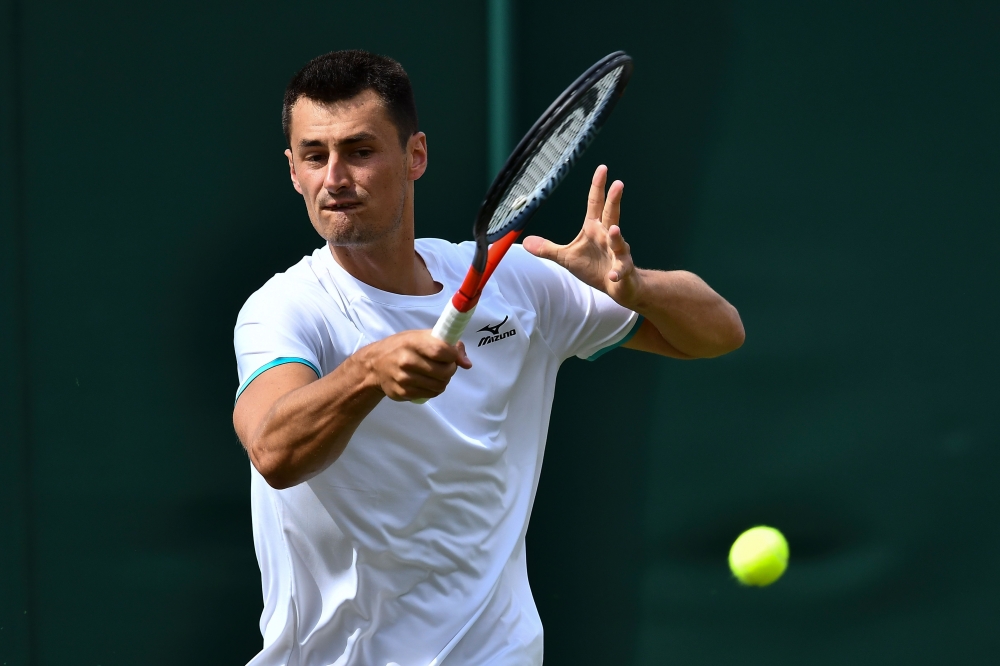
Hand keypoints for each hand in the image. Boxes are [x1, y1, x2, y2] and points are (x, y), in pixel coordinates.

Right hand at [361, 330, 471, 401]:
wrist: (374, 365)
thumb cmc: (403, 347)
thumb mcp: (422, 337)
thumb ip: (448, 345)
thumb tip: (467, 364)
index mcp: (413, 342)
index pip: (441, 351)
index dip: (453, 355)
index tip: (451, 355)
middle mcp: (407, 360)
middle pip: (444, 372)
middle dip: (450, 370)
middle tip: (445, 366)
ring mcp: (404, 379)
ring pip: (439, 386)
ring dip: (443, 381)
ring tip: (436, 374)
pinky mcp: (403, 393)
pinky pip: (430, 394)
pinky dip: (433, 389)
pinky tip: (426, 381)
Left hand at [522, 165, 639, 306]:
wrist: (619, 286)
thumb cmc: (594, 268)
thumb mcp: (566, 257)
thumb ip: (547, 249)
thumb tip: (525, 242)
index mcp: (594, 228)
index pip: (596, 203)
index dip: (598, 186)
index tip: (602, 168)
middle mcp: (608, 236)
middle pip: (611, 214)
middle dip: (614, 200)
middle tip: (618, 183)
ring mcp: (618, 253)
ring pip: (619, 242)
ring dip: (617, 236)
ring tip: (614, 229)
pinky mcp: (622, 270)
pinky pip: (620, 270)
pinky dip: (617, 272)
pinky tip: (612, 275)